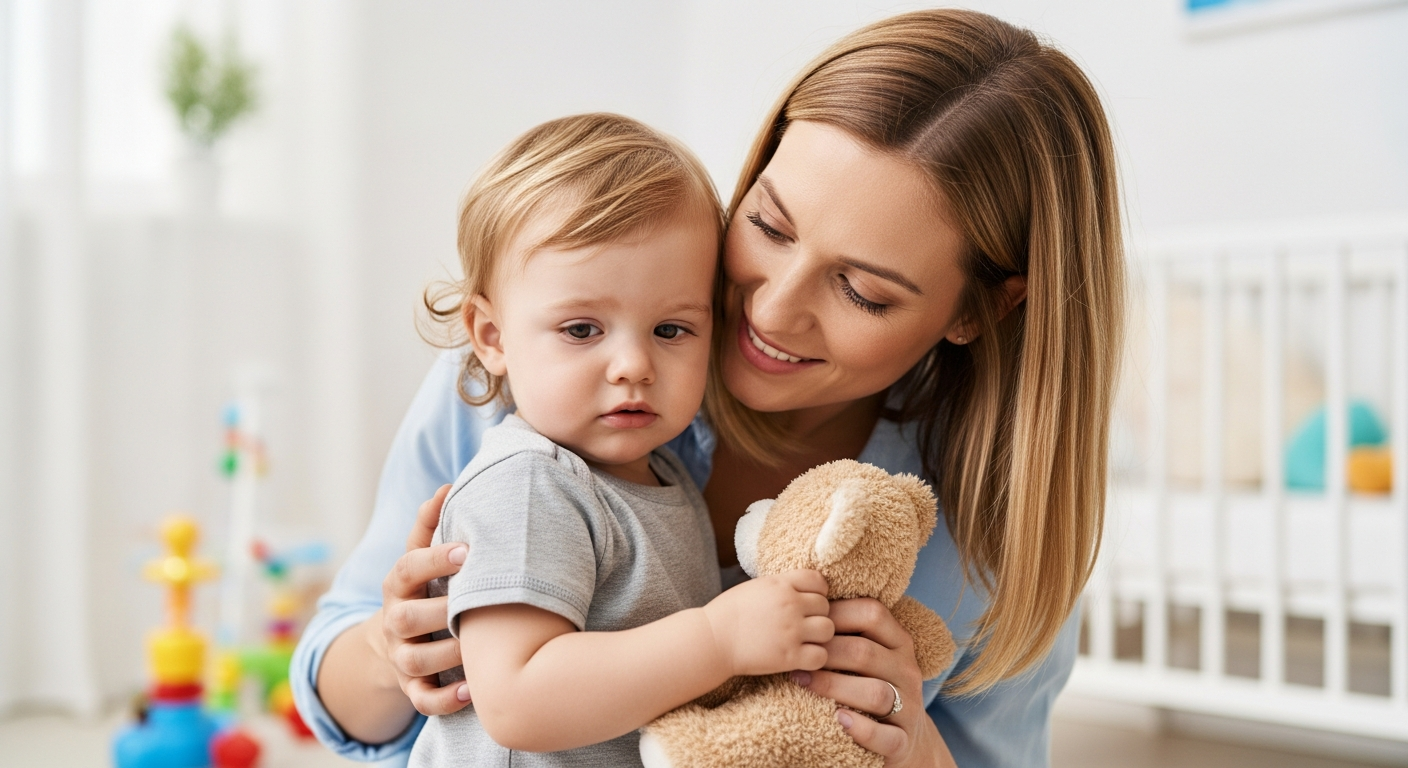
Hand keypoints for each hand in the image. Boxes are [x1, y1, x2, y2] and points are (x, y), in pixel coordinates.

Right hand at [374, 484, 473, 715]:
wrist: (396, 638)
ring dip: (447, 656)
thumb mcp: (420, 556)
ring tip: (479, 649)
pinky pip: (422, 701)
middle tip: (478, 603)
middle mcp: (394, 620)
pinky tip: (474, 691)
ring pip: (415, 661)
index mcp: (398, 584)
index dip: (433, 559)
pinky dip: (446, 700)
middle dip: (440, 612)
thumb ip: (430, 525)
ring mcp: (400, 656)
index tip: (466, 551)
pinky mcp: (410, 687)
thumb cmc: (423, 587)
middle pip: (407, 618)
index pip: (406, 568)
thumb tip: (446, 486)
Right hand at [702, 569, 833, 675]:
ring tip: (805, 641)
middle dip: (817, 615)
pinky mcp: (789, 656)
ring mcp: (791, 631)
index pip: (818, 581)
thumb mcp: (755, 587)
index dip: (818, 592)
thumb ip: (780, 586)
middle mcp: (790, 605)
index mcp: (781, 585)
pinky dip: (815, 658)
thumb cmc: (728, 613)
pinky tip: (801, 657)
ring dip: (819, 636)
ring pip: (828, 629)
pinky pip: (821, 656)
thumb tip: (800, 589)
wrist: (712, 640)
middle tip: (803, 625)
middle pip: (825, 606)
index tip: (809, 602)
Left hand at [794, 598, 956, 767]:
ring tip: (803, 683)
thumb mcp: (866, 656)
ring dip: (834, 687)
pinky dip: (862, 729)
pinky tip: (838, 720)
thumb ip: (846, 632)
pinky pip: (886, 737)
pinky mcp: (903, 740)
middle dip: (825, 652)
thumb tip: (802, 599)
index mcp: (899, 642)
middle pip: (865, 652)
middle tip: (795, 657)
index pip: (873, 614)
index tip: (805, 621)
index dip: (836, 614)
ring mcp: (909, 707)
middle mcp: (907, 670)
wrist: (901, 737)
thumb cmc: (868, 685)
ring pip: (875, 693)